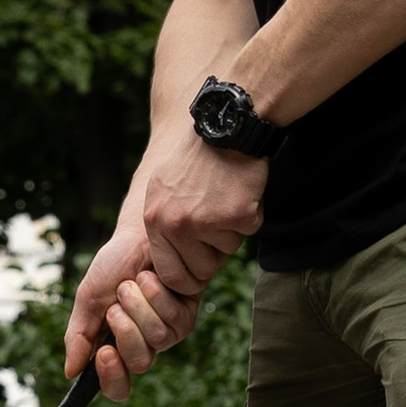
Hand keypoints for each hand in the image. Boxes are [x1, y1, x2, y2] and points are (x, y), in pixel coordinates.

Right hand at [65, 219, 200, 402]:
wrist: (139, 236)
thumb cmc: (113, 266)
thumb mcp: (88, 299)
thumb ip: (79, 335)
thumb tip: (70, 372)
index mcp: (115, 347)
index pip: (117, 386)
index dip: (112, 378)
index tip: (104, 353)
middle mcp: (142, 346)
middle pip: (139, 363)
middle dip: (125, 329)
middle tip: (116, 305)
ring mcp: (166, 334)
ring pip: (157, 339)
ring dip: (138, 305)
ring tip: (133, 283)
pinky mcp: (186, 317)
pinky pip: (174, 319)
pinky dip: (157, 294)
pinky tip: (153, 277)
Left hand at [138, 113, 267, 297]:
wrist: (227, 128)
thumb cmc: (197, 159)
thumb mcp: (162, 189)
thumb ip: (162, 225)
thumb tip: (167, 265)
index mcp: (155, 220)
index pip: (169, 274)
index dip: (187, 278)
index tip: (198, 269)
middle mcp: (176, 224)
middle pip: (201, 271)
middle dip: (213, 256)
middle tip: (218, 225)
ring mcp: (206, 221)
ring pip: (227, 253)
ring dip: (232, 232)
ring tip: (225, 199)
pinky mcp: (237, 215)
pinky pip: (249, 233)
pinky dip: (251, 216)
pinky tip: (242, 192)